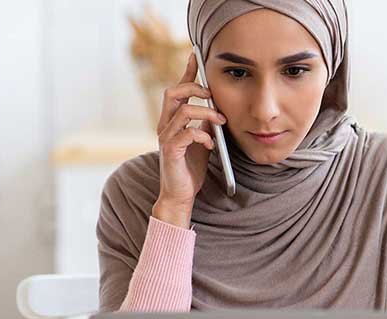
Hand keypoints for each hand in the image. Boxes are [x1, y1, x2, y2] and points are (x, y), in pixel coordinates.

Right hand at [154, 53, 227, 226]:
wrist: (180, 194)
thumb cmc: (190, 168)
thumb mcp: (203, 141)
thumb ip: (205, 124)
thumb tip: (217, 109)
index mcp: (172, 120)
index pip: (178, 90)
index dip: (187, 72)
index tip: (196, 56)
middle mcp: (165, 125)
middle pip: (173, 92)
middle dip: (195, 89)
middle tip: (213, 96)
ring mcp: (166, 137)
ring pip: (183, 111)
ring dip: (206, 113)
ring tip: (221, 121)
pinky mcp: (170, 151)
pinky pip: (185, 133)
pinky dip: (202, 135)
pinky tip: (211, 144)